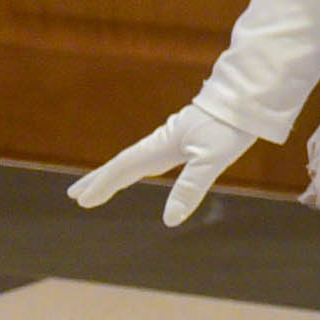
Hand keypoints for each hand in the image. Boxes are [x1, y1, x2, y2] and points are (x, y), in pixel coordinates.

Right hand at [69, 104, 247, 225]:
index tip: (82, 200)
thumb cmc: (228, 128)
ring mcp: (170, 139)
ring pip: (134, 159)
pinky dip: (135, 165)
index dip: (102, 184)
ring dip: (113, 172)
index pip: (123, 168)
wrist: (244, 98)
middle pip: (122, 163)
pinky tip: (140, 168)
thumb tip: (169, 220)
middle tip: (75, 195)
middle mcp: (159, 142)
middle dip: (99, 179)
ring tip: (98, 184)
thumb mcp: (211, 161)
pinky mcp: (183, 137)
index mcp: (159, 147)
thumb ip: (190, 188)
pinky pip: (149, 156)